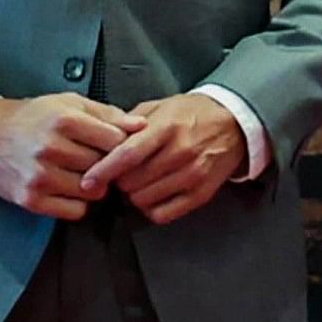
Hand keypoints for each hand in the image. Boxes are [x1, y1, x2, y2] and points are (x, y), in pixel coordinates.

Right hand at [0, 93, 139, 219]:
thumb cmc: (33, 117)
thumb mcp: (69, 104)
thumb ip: (107, 114)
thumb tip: (141, 126)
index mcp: (63, 120)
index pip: (115, 142)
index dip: (121, 145)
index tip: (115, 146)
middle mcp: (50, 149)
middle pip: (104, 167)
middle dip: (106, 165)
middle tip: (95, 159)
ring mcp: (39, 176)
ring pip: (93, 192)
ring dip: (92, 186)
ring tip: (80, 172)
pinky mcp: (30, 199)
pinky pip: (74, 211)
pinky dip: (77, 203)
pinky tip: (68, 188)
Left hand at [78, 93, 247, 223]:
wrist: (234, 124)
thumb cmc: (191, 114)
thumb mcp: (160, 107)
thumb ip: (131, 123)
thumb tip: (103, 140)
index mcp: (167, 128)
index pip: (128, 155)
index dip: (104, 171)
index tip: (88, 181)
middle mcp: (180, 152)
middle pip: (132, 182)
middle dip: (119, 181)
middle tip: (122, 174)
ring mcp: (192, 175)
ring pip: (144, 200)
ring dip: (134, 195)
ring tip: (140, 182)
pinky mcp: (201, 194)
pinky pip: (163, 213)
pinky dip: (151, 208)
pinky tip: (153, 194)